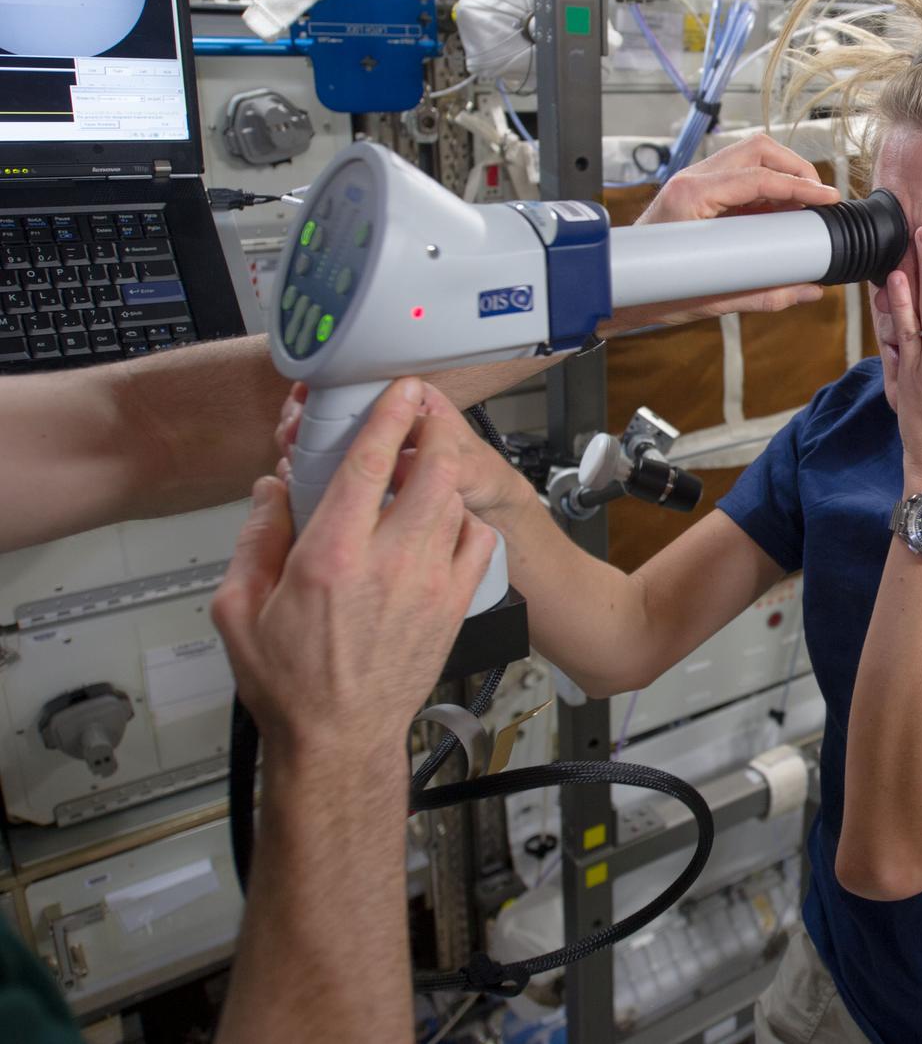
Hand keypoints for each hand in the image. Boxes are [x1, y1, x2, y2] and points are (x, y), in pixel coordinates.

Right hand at [214, 378, 494, 760]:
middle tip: (427, 417)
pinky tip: (446, 522)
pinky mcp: (454, 605)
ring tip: (429, 468)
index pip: (368, 464)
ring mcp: (429, 583)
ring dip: (445, 477)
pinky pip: (477, 541)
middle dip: (434, 433)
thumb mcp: (239, 610)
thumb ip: (255, 540)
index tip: (400, 391)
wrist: (339, 738)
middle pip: (432, 472)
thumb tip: (272, 491)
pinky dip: (466, 520)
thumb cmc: (290, 683)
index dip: (389, 416)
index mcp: (331, 556)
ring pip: (456, 502)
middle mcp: (388, 563)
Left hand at [609, 134, 843, 330]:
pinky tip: (781, 212)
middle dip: (796, 168)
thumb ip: (766, 294)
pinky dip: (767, 187)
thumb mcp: (713, 299)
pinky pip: (740, 176)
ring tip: (805, 205)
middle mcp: (692, 179)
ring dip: (782, 174)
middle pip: (757, 150)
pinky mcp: (698, 191)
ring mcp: (694, 181)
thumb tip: (808, 290)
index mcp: (693, 196)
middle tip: (820, 197)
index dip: (800, 186)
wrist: (616, 289)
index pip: (759, 177)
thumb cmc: (653, 291)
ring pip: (750, 156)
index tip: (827, 199)